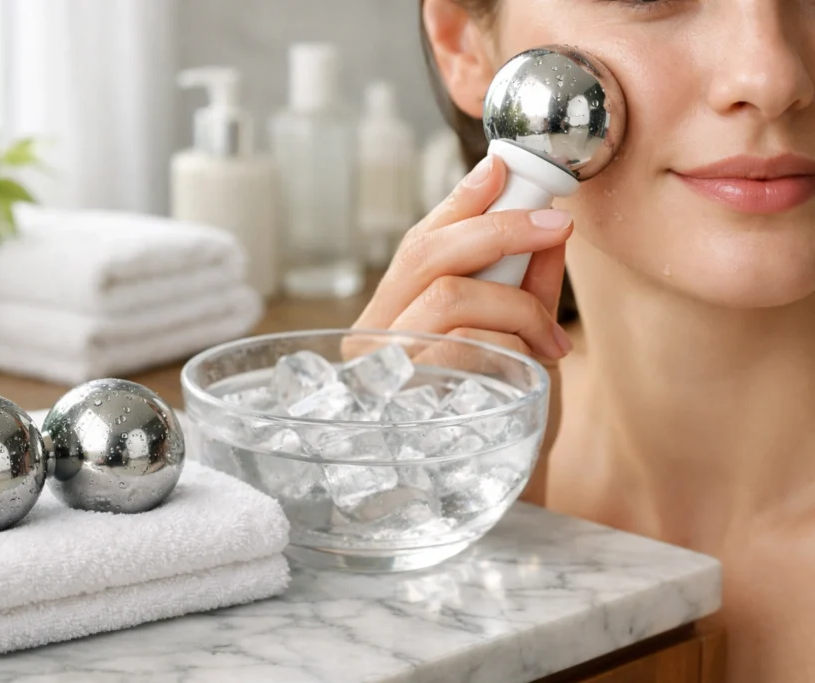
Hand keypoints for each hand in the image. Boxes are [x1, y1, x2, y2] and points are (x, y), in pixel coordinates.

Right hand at [352, 155, 573, 504]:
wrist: (496, 493)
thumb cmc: (501, 414)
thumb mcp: (518, 337)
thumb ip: (526, 284)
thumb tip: (547, 222)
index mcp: (394, 312)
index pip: (422, 240)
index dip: (464, 200)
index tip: (508, 166)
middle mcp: (374, 334)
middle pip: (427, 254)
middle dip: (498, 228)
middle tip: (556, 225)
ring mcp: (382, 367)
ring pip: (449, 294)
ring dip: (516, 303)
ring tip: (552, 336)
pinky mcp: (402, 397)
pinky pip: (464, 343)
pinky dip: (512, 341)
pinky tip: (536, 363)